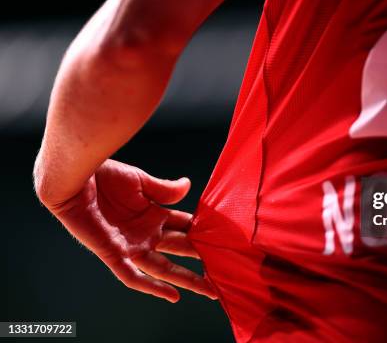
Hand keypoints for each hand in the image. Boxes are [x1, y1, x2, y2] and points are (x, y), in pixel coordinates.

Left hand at [38, 159, 214, 302]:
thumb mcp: (141, 181)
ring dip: (186, 280)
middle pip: (181, 251)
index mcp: (156, 215)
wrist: (76, 177)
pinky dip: (152, 287)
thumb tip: (188, 187)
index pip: (186, 227)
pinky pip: (134, 276)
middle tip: (226, 269)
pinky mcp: (114, 253)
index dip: (203, 233)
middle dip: (202, 261)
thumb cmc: (106, 175)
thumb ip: (165, 190)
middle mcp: (147, 233)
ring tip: (210, 290)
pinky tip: (172, 295)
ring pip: (164, 268)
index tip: (225, 238)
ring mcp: (132, 245)